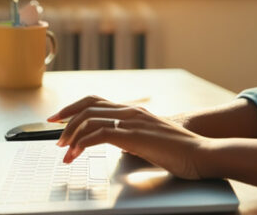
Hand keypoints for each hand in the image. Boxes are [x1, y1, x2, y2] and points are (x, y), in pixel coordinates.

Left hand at [48, 95, 210, 179]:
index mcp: (135, 111)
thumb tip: (122, 146)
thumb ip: (135, 138)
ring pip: (90, 119)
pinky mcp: (134, 136)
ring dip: (71, 135)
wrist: (201, 153)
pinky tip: (76, 154)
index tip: (59, 118)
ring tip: (64, 151)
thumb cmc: (181, 151)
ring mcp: (133, 122)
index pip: (97, 101)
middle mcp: (131, 112)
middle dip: (65, 118)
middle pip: (88, 105)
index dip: (74, 107)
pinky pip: (99, 135)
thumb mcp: (152, 140)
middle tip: (54, 133)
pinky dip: (82, 144)